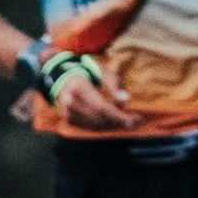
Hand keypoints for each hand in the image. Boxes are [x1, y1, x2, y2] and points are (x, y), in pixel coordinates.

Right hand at [19, 44, 135, 123]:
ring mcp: (68, 114)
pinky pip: (91, 128)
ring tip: (128, 121)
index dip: (122, 116)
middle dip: (122, 122)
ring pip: (97, 126)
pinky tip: (115, 121)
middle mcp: (71, 103)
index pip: (103, 108)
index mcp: (78, 88)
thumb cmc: (84, 71)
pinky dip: (105, 126)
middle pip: (101, 119)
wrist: (59, 76)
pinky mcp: (69, 120)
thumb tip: (126, 100)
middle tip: (138, 121)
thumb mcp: (101, 70)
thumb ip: (114, 84)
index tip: (138, 119)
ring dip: (115, 125)